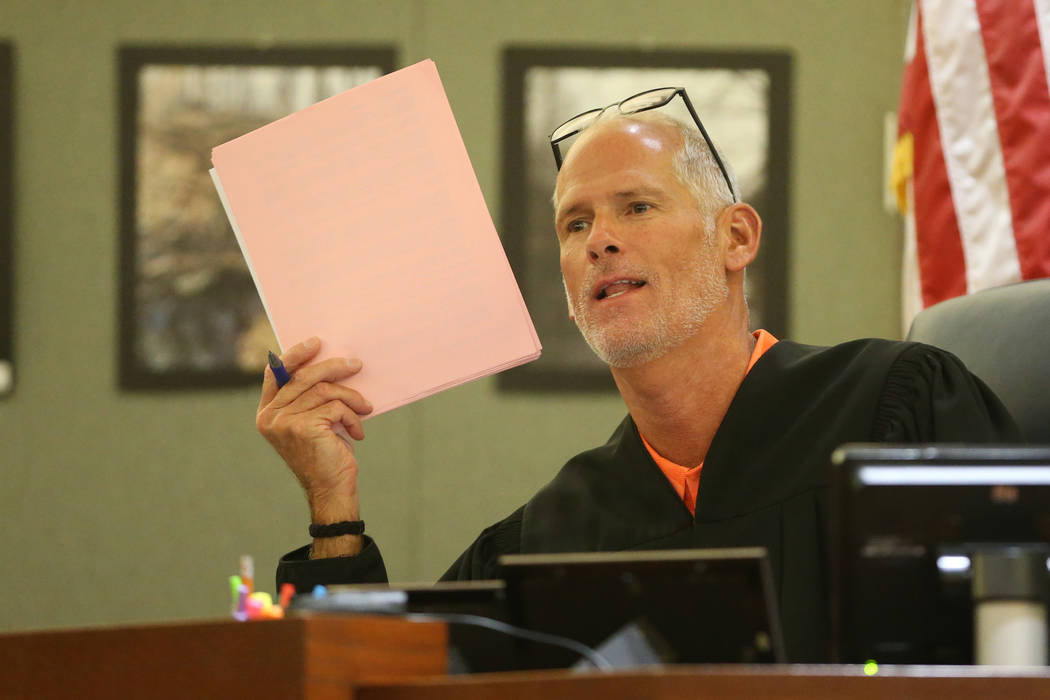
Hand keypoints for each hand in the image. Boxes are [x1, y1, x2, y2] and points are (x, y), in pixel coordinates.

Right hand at [256, 337, 372, 554]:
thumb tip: (331, 364)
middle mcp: (270, 416)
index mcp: (267, 413)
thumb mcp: (312, 422)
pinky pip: (335, 406)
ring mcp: (284, 422)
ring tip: (365, 409)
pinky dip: (353, 417)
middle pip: (303, 376)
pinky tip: (358, 432)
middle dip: (334, 367)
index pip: (274, 373)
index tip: (317, 343)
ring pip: (324, 390)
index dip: (295, 354)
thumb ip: (309, 398)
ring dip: (351, 397)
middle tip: (357, 365)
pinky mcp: (303, 427)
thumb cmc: (326, 455)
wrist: (331, 490)